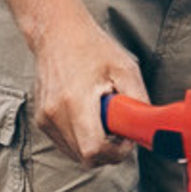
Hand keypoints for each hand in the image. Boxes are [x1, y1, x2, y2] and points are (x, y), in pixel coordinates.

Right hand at [29, 11, 143, 166]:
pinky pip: (66, 145)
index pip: (94, 150)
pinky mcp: (41, 120)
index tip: (125, 138)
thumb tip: (149, 127)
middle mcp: (55, 114)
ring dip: (94, 147)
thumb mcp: (125, 69)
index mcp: (76, 101)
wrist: (57, 33)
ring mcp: (45, 119)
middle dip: (108, 152)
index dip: (115, 152)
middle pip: (86, 158)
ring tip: (103, 121)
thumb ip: (139, 100)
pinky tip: (89, 119)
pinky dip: (81, 140)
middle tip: (118, 131)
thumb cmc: (91, 47)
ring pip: (75, 155)